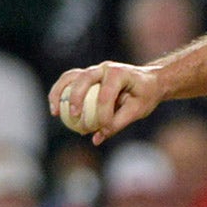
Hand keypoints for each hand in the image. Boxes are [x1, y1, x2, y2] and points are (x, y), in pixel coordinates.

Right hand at [48, 62, 164, 145]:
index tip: (103, 130)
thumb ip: (118, 123)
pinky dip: (59, 93)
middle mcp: (105, 68)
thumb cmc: (146, 95)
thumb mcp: (138, 110)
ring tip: (55, 112)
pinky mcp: (87, 75)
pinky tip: (56, 110)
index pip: (107, 95)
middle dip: (76, 98)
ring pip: (71, 77)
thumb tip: (96, 139)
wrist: (150, 80)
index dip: (103, 114)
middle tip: (74, 116)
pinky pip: (69, 81)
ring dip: (59, 93)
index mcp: (120, 73)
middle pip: (84, 79)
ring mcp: (94, 70)